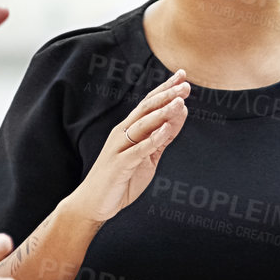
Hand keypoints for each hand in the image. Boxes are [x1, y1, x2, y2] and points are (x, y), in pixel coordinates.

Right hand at [68, 71, 188, 223]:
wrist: (93, 203)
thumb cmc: (121, 179)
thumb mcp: (147, 157)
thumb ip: (162, 138)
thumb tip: (179, 116)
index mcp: (129, 130)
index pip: (148, 104)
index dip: (165, 89)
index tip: (182, 76)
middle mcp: (122, 133)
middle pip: (146, 109)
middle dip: (166, 95)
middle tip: (185, 85)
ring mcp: (119, 148)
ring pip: (142, 124)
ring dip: (162, 112)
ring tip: (180, 102)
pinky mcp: (119, 164)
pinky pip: (138, 149)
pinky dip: (153, 138)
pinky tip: (166, 129)